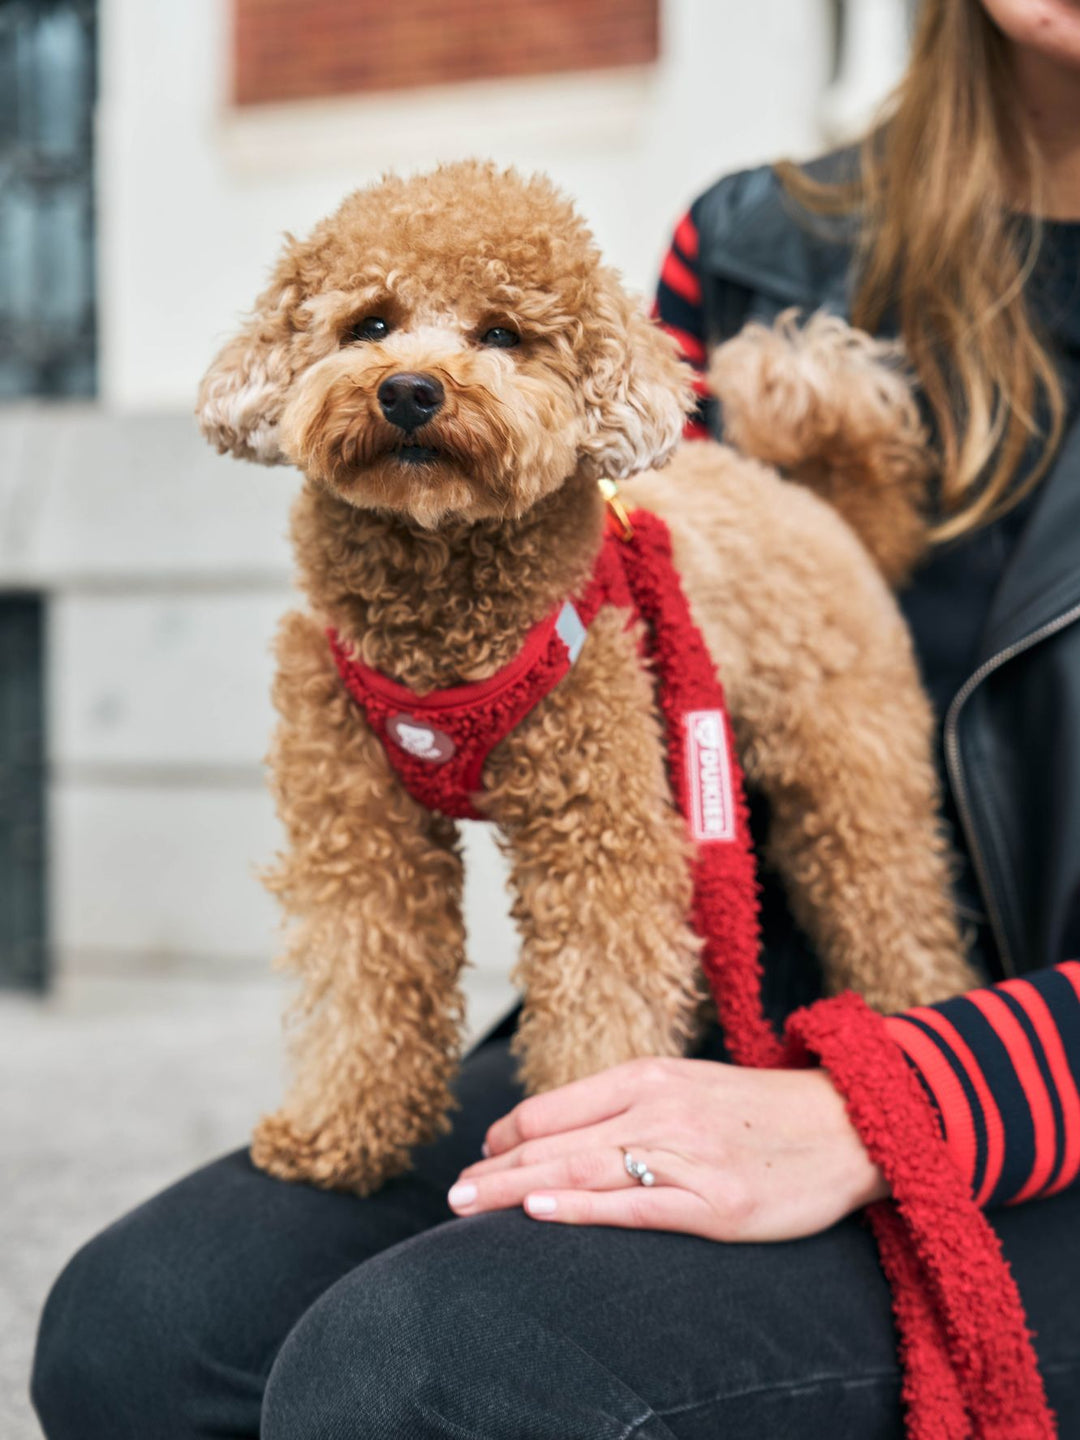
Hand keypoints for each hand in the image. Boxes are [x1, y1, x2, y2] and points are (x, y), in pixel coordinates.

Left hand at [447, 1056, 888, 1239]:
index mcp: (649, 1075)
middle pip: (557, 1140)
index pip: (555, 1106)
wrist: (848, 1123)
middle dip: (496, 1169)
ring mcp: (688, 1156)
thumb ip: (628, 1102)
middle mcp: (660, 1109)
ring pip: (583, 1170)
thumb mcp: (689, 1085)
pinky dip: (583, 1209)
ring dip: (518, 1190)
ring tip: (471, 1205)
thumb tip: (561, 1129)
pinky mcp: (717, 1204)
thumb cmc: (760, 1110)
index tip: (481, 1159)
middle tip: (453, 1194)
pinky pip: (637, 1206)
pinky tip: (542, 1214)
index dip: (509, 1135)